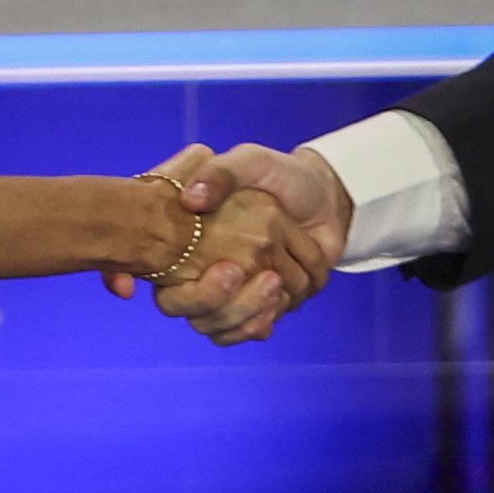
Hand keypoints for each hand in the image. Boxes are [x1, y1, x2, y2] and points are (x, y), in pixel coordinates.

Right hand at [107, 143, 353, 343]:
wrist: (322, 196)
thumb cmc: (280, 176)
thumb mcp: (250, 162)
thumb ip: (221, 173)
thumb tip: (191, 199)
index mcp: (188, 242)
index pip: (171, 295)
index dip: (198, 294)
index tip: (231, 270)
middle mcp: (201, 273)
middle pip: (205, 318)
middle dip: (237, 305)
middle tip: (269, 278)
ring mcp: (229, 293)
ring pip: (230, 326)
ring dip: (260, 307)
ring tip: (275, 280)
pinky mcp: (256, 304)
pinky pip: (252, 330)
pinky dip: (268, 317)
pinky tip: (280, 297)